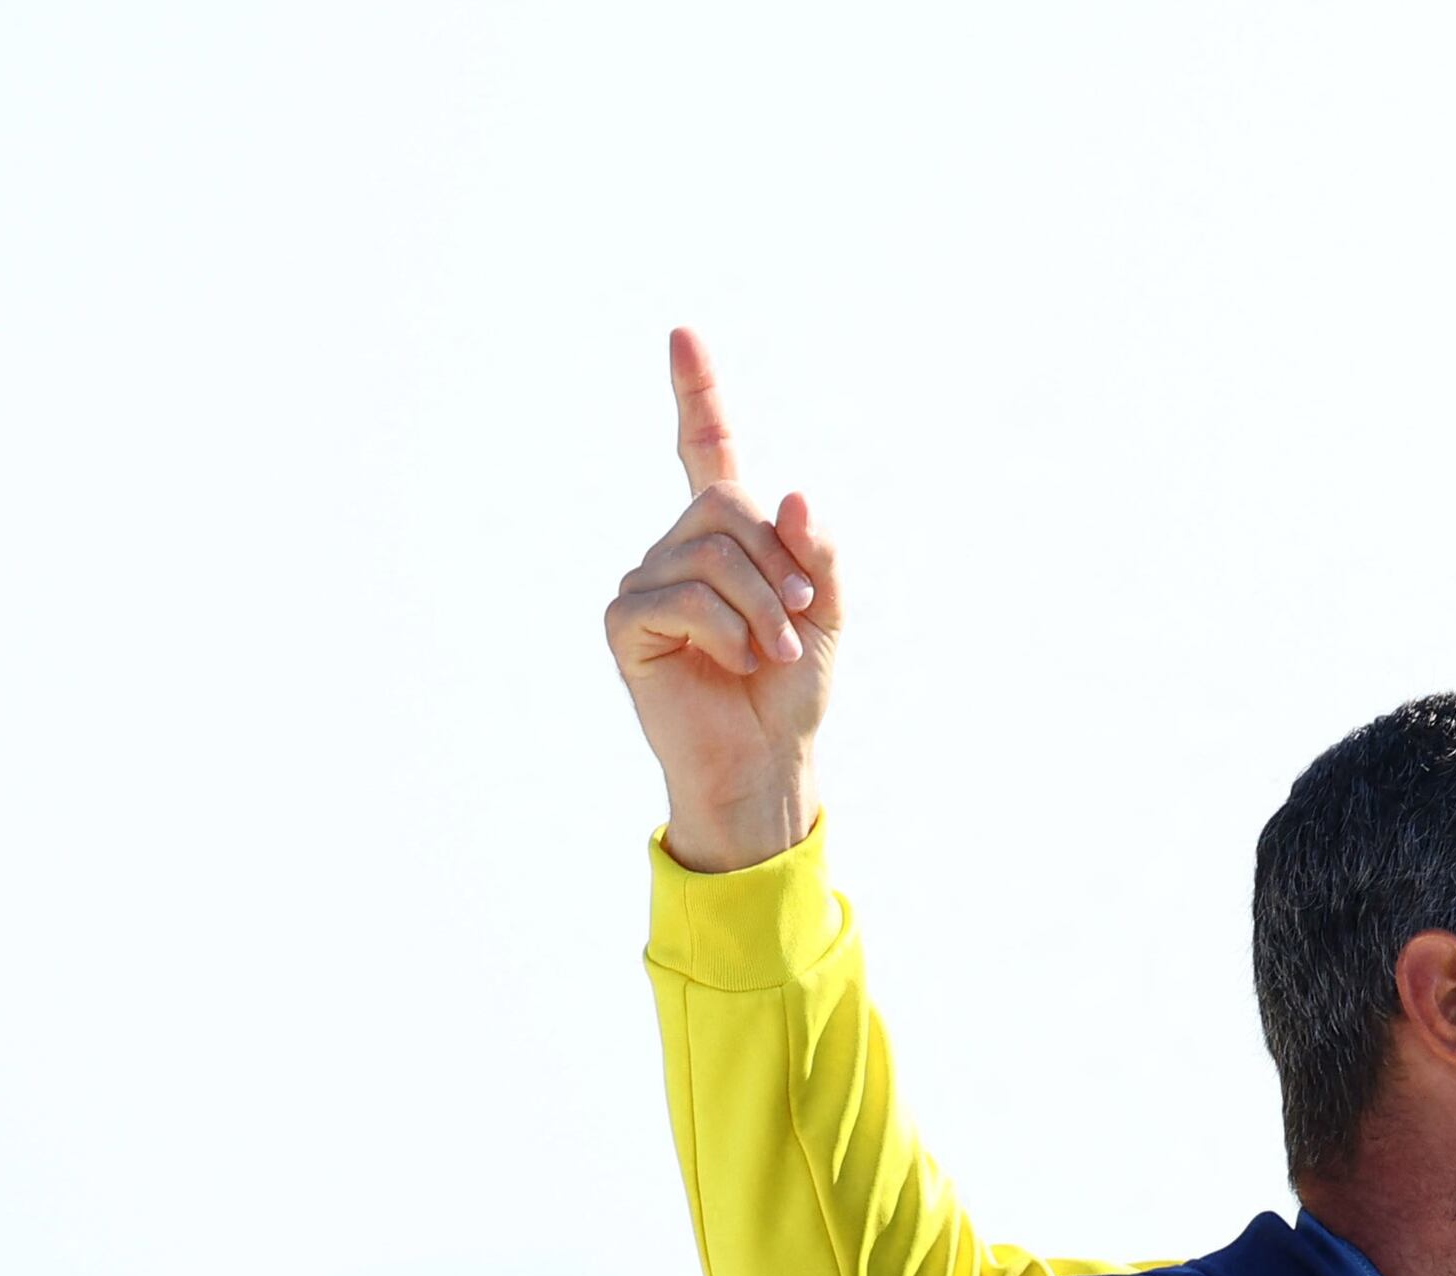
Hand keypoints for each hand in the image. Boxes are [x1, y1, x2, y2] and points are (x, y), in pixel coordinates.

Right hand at [604, 326, 841, 871]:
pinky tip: (735, 662)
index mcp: (727, 536)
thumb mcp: (828, 611)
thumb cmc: (793, 687)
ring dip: (764, 608)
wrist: (767, 759)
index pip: (707, 451)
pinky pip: (681, 597)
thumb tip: (790, 494)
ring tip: (773, 652)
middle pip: (727, 502)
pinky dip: (727, 632)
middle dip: (780, 560)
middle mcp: (678, 546)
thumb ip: (818, 549)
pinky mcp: (628, 622)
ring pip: (711, 552)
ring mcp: (646, 580)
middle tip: (800, 617)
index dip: (697, 395)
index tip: (683, 336)